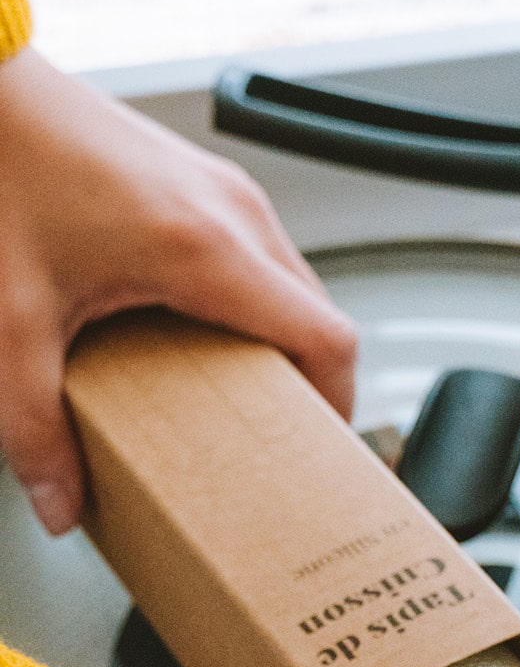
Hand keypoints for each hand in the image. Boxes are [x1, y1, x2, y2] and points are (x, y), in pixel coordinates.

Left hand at [0, 49, 356, 534]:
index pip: (327, 340)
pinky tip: (205, 335)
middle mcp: (236, 213)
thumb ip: (33, 427)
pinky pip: (265, 260)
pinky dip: (257, 307)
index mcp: (209, 249)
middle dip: (305, 384)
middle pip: (319, 319)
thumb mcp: (13, 321)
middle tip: (272, 435)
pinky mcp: (210, 183)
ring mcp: (229, 191)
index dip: (340, 406)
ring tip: (237, 390)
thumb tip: (58, 499)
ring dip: (280, 343)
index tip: (320, 449)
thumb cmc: (4, 167)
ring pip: (295, 288)